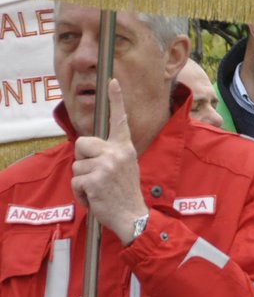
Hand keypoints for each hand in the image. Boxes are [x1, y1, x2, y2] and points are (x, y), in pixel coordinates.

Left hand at [69, 79, 148, 243]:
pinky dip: (80, 193)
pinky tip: (95, 198)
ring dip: (83, 180)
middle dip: (83, 159)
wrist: (133, 217)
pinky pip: (75, 181)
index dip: (116, 99)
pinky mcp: (95, 180)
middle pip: (82, 143)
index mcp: (125, 148)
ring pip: (76, 165)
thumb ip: (111, 154)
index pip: (120, 120)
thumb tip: (89, 149)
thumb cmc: (126, 194)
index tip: (112, 80)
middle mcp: (117, 153)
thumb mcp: (125, 168)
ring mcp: (106, 166)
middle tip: (98, 175)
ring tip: (99, 190)